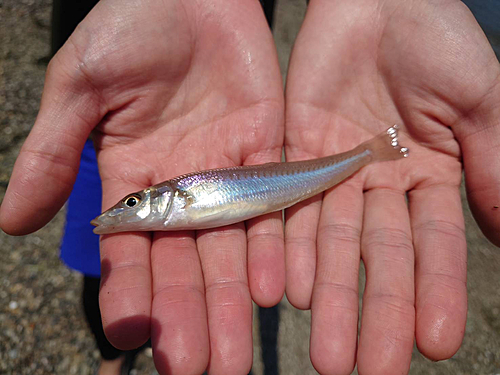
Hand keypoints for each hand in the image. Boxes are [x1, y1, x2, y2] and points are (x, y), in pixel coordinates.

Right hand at [0, 0, 284, 372]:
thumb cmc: (128, 29)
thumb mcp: (80, 87)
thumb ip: (52, 154)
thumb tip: (10, 223)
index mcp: (132, 180)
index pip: (130, 251)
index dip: (131, 291)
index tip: (133, 333)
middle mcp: (182, 190)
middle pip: (186, 265)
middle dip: (190, 316)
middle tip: (199, 367)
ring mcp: (226, 176)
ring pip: (231, 250)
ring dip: (232, 302)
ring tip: (235, 354)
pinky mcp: (267, 154)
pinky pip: (271, 208)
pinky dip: (271, 247)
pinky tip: (271, 289)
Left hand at [284, 0, 499, 373]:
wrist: (377, 0)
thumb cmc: (436, 41)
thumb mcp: (482, 100)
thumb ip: (496, 166)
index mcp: (432, 177)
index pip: (435, 249)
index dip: (437, 294)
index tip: (437, 344)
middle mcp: (380, 187)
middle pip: (378, 261)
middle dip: (374, 314)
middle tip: (365, 371)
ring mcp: (334, 173)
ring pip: (330, 244)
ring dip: (328, 297)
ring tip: (326, 352)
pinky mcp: (294, 154)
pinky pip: (290, 206)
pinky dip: (288, 246)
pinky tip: (287, 290)